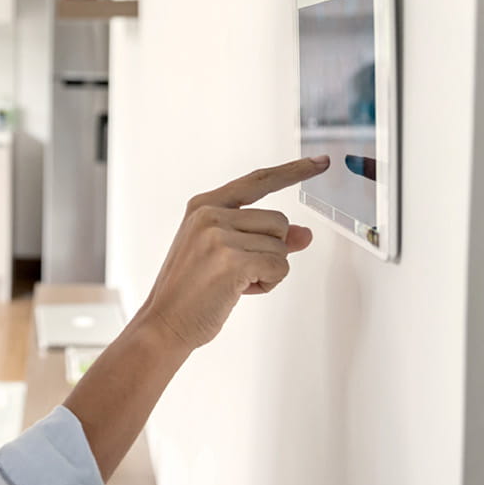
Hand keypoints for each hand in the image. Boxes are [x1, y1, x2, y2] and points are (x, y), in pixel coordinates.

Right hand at [138, 156, 328, 351]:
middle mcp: (210, 213)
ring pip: (281, 246)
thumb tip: (304, 234)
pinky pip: (280, 267)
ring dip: (269, 269)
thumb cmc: (191, 290)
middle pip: (278, 221)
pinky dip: (268, 284)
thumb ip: (262, 237)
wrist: (164, 322)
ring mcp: (219, 235)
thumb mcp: (224, 253)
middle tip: (237, 271)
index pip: (258, 181)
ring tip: (234, 282)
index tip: (320, 162)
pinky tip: (239, 291)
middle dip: (270, 250)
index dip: (292, 171)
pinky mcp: (231, 259)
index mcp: (204, 205)